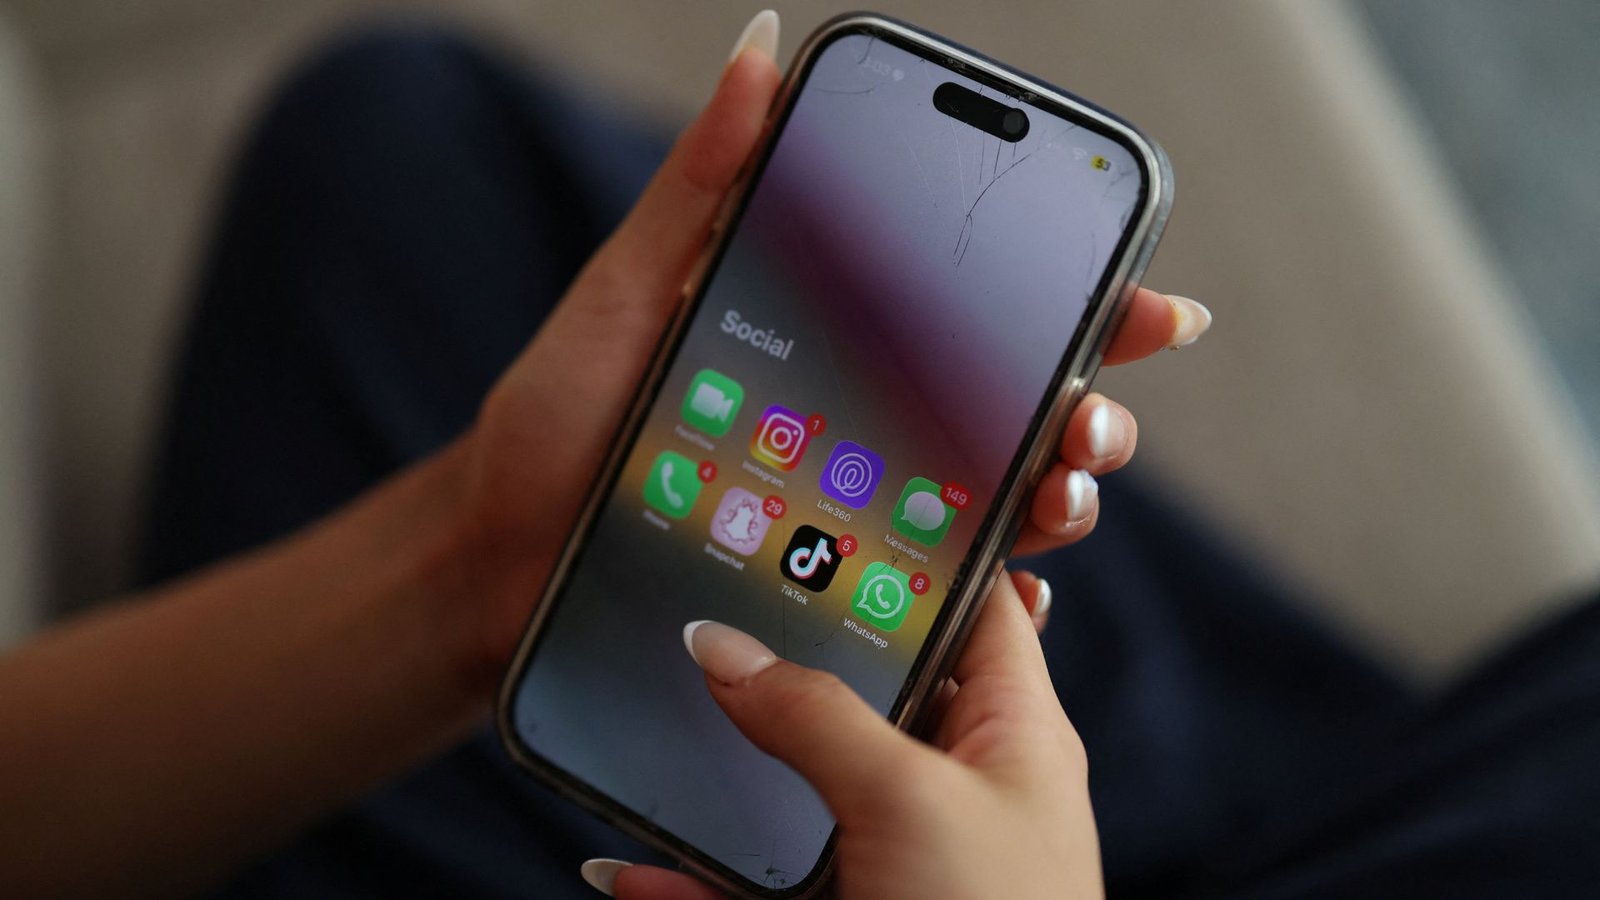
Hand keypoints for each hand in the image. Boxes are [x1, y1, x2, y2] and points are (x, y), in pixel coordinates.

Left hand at [452, 11, 1210, 678]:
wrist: (495, 554)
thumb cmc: (558, 413)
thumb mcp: (630, 288)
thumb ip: (703, 181)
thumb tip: (760, 43)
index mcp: (836, 340)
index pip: (975, 314)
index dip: (1079, 304)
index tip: (1145, 303)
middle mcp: (863, 426)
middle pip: (1013, 412)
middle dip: (1086, 412)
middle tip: (1089, 420)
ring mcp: (853, 515)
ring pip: (994, 505)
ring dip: (1055, 500)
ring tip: (1057, 495)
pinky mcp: (829, 594)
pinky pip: (933, 599)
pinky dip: (990, 599)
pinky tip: (1012, 596)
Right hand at [585, 571, 1095, 898]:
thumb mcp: (909, 799)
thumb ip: (814, 715)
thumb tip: (717, 646)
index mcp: (1011, 733)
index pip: (978, 604)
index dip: (921, 544)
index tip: (837, 492)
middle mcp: (954, 786)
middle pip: (865, 690)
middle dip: (791, 652)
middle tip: (711, 585)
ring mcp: (893, 860)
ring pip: (795, 792)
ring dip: (724, 767)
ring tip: (654, 711)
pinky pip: (750, 891)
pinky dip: (686, 883)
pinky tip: (620, 871)